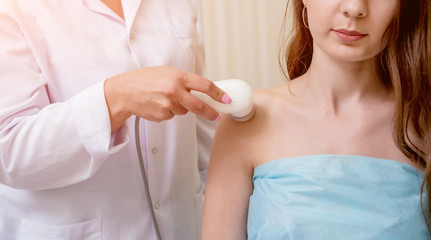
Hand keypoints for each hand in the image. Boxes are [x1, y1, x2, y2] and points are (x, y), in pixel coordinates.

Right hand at [104, 66, 230, 132]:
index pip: (204, 85)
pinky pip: (173, 115)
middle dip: (211, 112)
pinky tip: (158, 104)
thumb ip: (183, 80)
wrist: (124, 92)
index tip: (226, 99)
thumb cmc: (144, 80)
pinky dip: (169, 111)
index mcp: (177, 77)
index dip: (218, 93)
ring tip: (164, 98)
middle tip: (217, 116)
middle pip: (200, 106)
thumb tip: (201, 89)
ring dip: (180, 106)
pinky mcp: (163, 115)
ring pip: (184, 111)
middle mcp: (174, 91)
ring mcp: (168, 105)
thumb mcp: (166, 72)